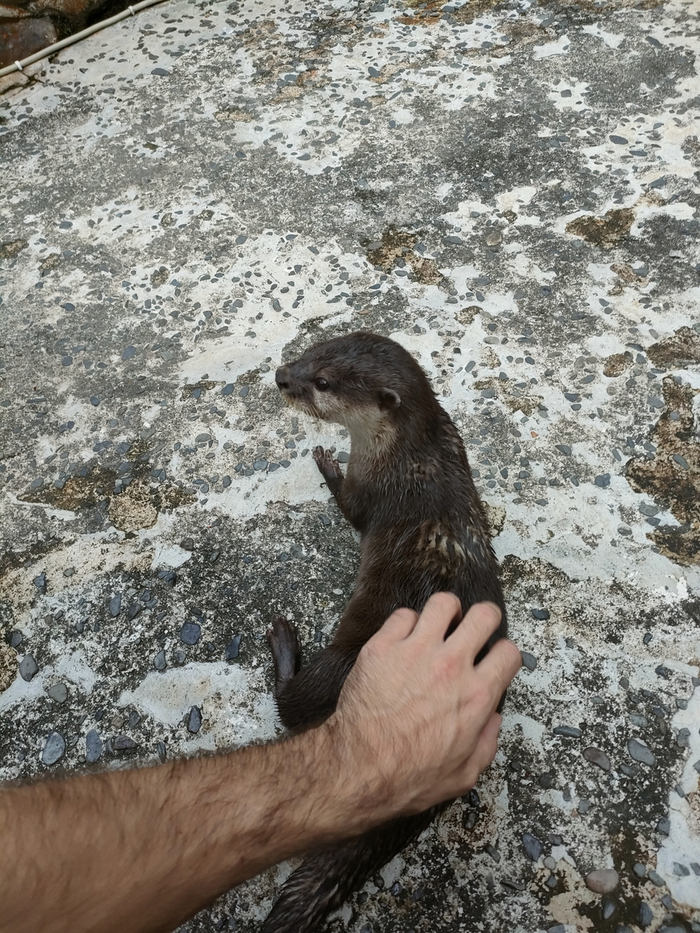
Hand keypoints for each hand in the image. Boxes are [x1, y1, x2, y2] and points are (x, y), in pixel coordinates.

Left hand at [329, 594, 520, 819]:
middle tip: (474, 628)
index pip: (508, 653)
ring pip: (443, 604)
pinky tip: (404, 638)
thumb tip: (493, 719)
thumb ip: (487, 742)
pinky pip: (403, 615)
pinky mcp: (383, 646)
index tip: (494, 659)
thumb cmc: (409, 776)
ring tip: (440, 624)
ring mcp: (416, 651)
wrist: (359, 768)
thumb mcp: (464, 773)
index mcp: (476, 695)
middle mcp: (451, 666)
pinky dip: (406, 624)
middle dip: (484, 619)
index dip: (504, 655)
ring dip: (446, 612)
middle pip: (484, 616)